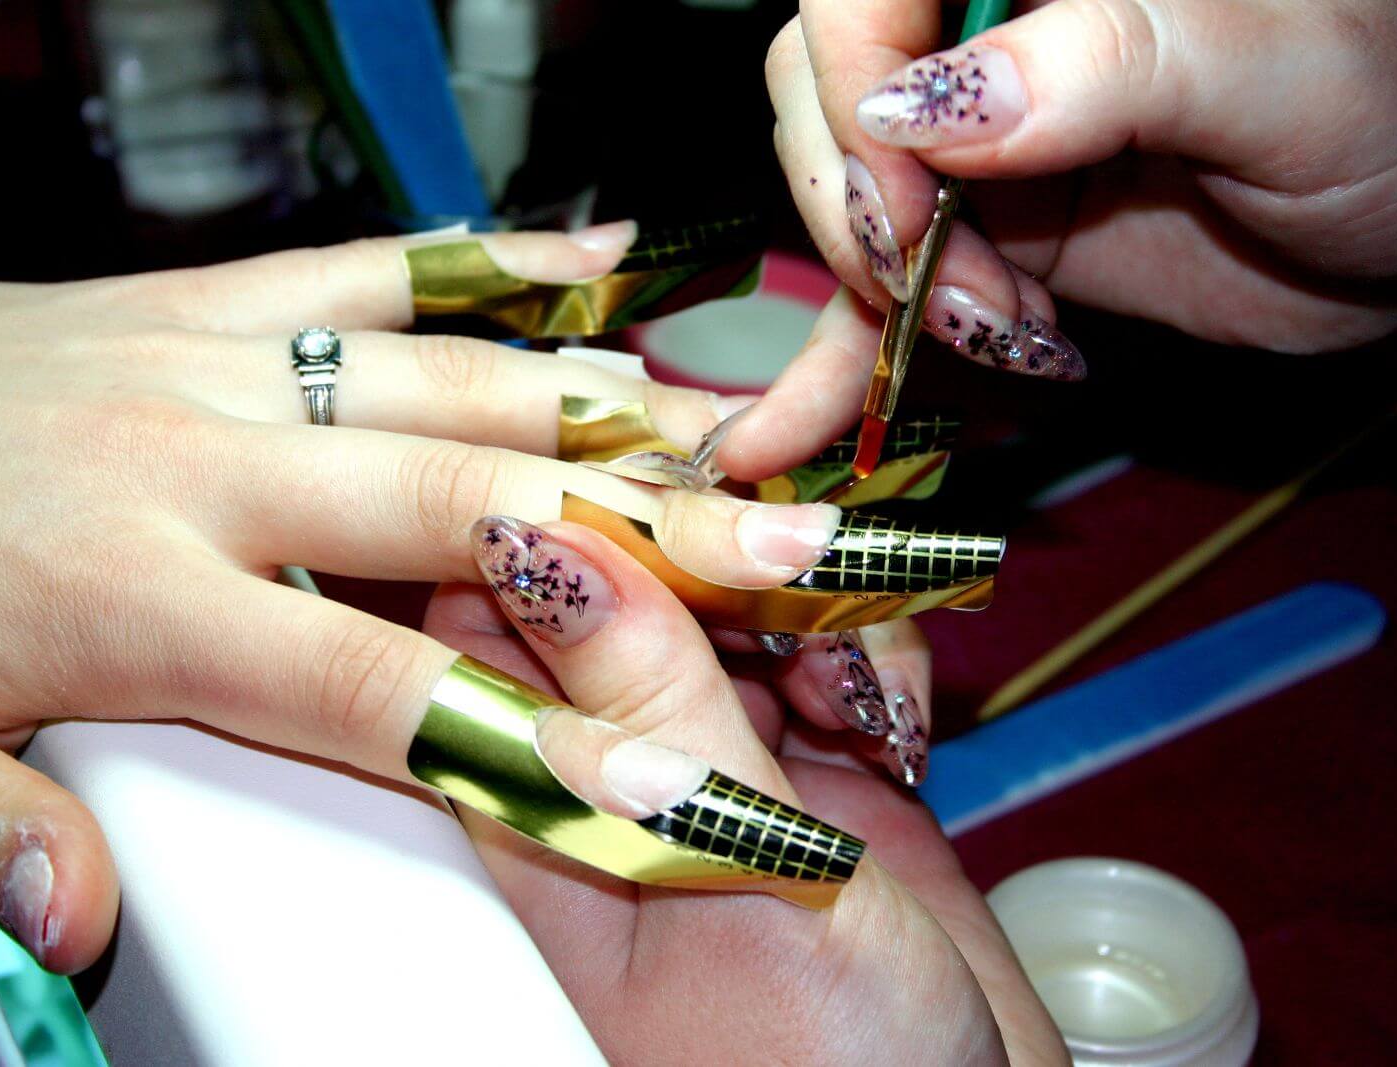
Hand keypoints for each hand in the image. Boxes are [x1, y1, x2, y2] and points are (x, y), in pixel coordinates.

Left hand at [0, 227, 870, 971]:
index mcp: (133, 595)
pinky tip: (605, 262)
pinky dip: (499, 266)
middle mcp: (202, 464)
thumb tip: (90, 919)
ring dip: (598, 414)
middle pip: (462, 506)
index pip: (369, 688)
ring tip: (731, 444)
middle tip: (781, 562)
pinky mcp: (209, 292)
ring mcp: (216, 359)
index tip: (660, 785)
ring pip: (445, 375)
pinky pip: (374, 265)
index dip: (522, 740)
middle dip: (639, 542)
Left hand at [425, 522, 1067, 1065]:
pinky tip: (893, 718)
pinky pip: (825, 649)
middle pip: (633, 574)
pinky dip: (868, 649)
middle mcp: (622, 761)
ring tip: (863, 663)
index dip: (583, 512)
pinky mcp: (814, 767)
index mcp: (549, 792)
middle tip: (807, 514)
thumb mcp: (728, 875)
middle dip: (721, 532)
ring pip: (736, 594)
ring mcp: (720, 758)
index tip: (680, 475)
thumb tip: (537, 535)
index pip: (503, 596)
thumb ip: (648, 704)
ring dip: (810, 591)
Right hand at [720, 0, 1396, 478]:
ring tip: (1008, 332)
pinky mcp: (978, 232)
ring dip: (888, 293)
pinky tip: (775, 443)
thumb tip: (921, 113)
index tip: (913, 198)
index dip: (853, 81)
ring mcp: (976, 135)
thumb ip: (1108, 64)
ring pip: (838, 195)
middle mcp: (993, 26)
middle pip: (822, 89)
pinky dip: (826, 367)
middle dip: (872, 211)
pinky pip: (872, 293)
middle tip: (972, 293)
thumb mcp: (1279, 77)